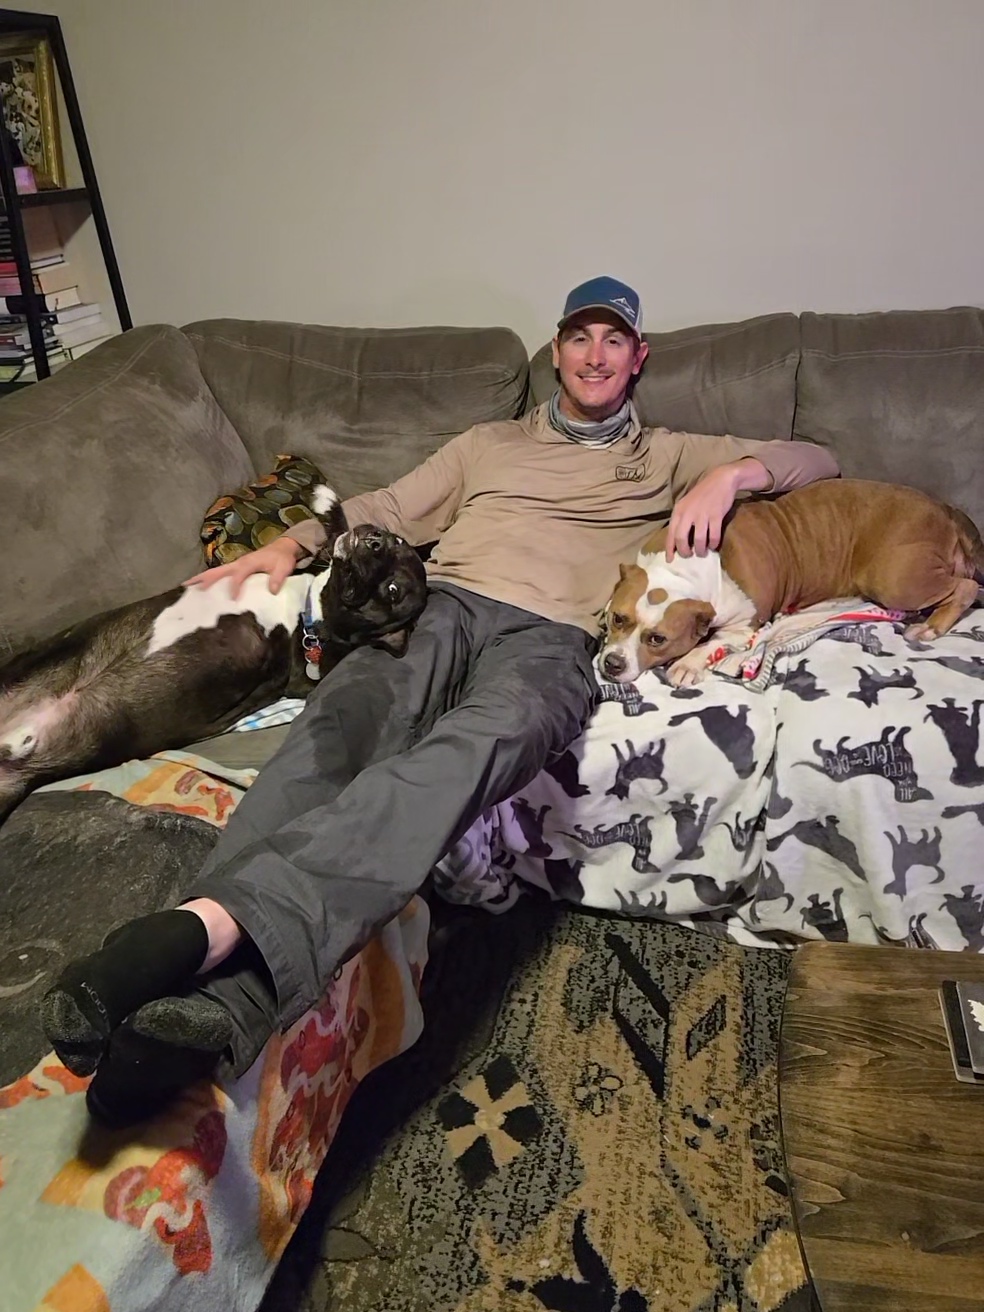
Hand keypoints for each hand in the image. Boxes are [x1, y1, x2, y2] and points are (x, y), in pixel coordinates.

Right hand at [184, 535, 304, 598]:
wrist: (283, 548)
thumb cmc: (282, 558)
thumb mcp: (284, 567)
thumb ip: (278, 578)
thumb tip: (272, 591)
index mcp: (249, 563)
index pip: (238, 575)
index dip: (234, 587)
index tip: (232, 599)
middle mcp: (239, 563)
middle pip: (218, 571)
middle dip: (204, 579)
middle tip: (189, 587)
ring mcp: (236, 565)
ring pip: (216, 572)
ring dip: (202, 579)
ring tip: (187, 587)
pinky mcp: (237, 568)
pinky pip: (221, 575)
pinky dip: (209, 580)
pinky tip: (201, 587)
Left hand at [665, 465, 739, 560]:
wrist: (720, 480)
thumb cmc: (702, 494)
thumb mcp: (686, 505)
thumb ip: (681, 520)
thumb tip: (677, 542)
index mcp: (678, 511)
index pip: (670, 534)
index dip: (670, 549)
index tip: (670, 561)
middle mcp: (688, 513)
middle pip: (682, 539)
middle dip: (685, 552)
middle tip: (690, 555)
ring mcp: (702, 514)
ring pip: (699, 540)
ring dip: (701, 550)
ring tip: (703, 552)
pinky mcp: (716, 515)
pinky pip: (713, 536)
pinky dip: (714, 543)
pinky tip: (714, 545)